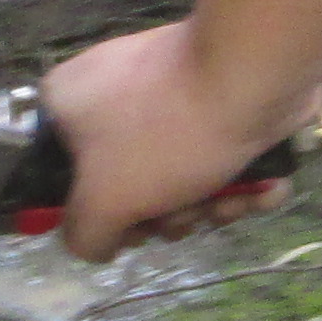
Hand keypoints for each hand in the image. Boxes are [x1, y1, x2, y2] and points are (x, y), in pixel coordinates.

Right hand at [39, 20, 317, 259]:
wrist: (254, 76)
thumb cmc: (166, 134)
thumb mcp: (103, 201)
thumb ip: (84, 236)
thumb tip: (98, 244)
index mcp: (67, 104)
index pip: (61, 176)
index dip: (96, 213)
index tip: (128, 228)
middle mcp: (112, 94)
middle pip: (129, 186)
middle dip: (167, 215)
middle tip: (183, 211)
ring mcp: (169, 96)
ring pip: (179, 181)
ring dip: (207, 205)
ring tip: (227, 194)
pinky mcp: (220, 102)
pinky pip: (219, 160)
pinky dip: (241, 182)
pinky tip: (260, 184)